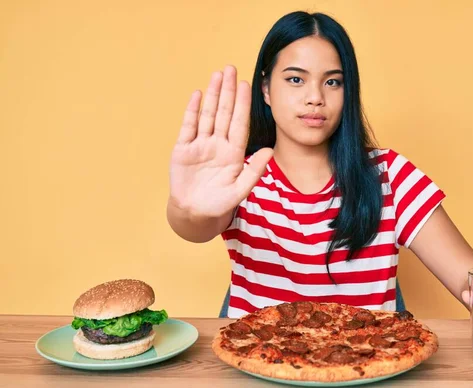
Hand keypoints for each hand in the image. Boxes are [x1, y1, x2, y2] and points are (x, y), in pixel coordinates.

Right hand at [169, 65, 272, 216]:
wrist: (195, 214)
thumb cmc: (220, 204)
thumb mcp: (240, 190)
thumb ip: (254, 170)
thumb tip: (270, 151)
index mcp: (233, 153)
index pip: (239, 123)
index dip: (242, 104)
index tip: (247, 85)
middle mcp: (218, 145)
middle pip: (224, 113)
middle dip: (228, 91)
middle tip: (231, 68)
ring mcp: (200, 145)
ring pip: (207, 115)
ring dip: (212, 95)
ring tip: (217, 75)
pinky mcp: (183, 149)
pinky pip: (188, 126)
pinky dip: (192, 111)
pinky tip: (198, 95)